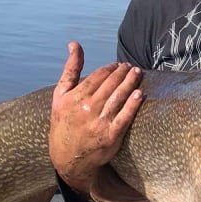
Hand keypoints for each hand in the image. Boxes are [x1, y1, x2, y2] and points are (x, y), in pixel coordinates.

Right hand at [48, 42, 143, 194]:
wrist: (67, 158)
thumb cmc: (64, 122)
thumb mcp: (60, 95)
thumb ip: (70, 69)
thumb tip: (74, 43)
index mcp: (74, 98)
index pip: (97, 77)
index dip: (110, 68)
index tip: (118, 65)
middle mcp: (86, 109)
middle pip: (110, 85)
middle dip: (123, 73)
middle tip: (131, 67)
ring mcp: (99, 123)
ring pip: (119, 97)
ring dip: (130, 83)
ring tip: (138, 73)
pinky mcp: (110, 136)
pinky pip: (124, 117)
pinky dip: (132, 105)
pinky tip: (140, 94)